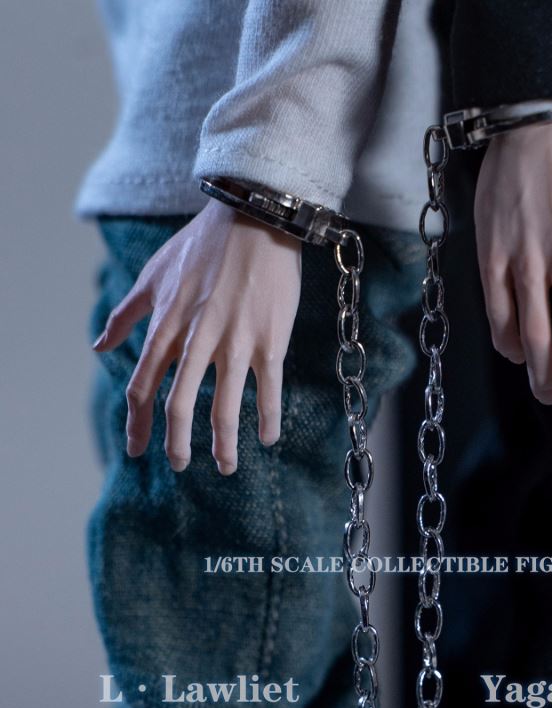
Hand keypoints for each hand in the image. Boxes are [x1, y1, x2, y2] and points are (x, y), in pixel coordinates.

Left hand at [93, 199, 301, 472]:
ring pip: (224, 408)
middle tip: (179, 465)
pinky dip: (267, 419)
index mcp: (167, 325)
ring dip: (223, 445)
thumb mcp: (155, 274)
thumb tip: (100, 347)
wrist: (255, 216)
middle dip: (176, 443)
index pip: (143, 385)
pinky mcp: (270, 341)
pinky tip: (268, 439)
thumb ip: (126, 314)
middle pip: (178, 404)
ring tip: (225, 466)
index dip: (137, 423)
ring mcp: (235, 342)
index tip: (137, 449)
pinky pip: (267, 391)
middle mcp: (197, 339)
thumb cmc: (204, 243)